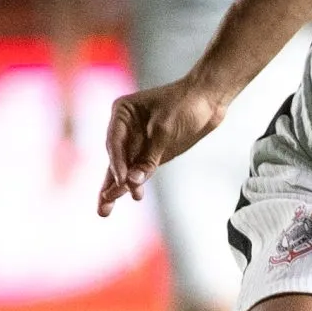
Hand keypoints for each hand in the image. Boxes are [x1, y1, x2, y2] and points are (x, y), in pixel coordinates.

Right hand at [98, 80, 225, 216]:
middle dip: (109, 184)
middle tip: (102, 207)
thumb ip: (148, 157)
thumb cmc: (186, 104)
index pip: (114, 142)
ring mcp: (138, 142)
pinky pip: (140, 171)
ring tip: (105, 211)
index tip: (122, 180)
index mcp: (122, 112)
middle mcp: (125, 128)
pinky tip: (133, 195)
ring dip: (117, 189)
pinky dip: (136, 183)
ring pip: (124, 169)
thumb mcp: (165, 129)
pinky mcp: (151, 153)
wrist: (209, 99)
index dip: (117, 163)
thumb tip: (132, 182)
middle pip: (114, 159)